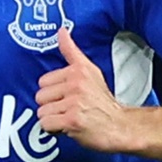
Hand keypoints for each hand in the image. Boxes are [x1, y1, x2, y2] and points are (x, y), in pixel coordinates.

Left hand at [36, 27, 123, 151]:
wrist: (120, 126)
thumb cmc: (102, 101)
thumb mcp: (90, 71)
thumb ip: (71, 51)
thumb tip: (61, 30)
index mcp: (78, 70)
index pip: (43, 82)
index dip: (53, 93)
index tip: (68, 97)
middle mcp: (76, 84)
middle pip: (40, 97)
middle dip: (51, 106)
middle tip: (69, 109)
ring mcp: (74, 102)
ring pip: (42, 112)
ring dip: (53, 119)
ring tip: (70, 118)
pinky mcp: (72, 120)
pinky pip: (46, 124)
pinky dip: (54, 130)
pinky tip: (69, 127)